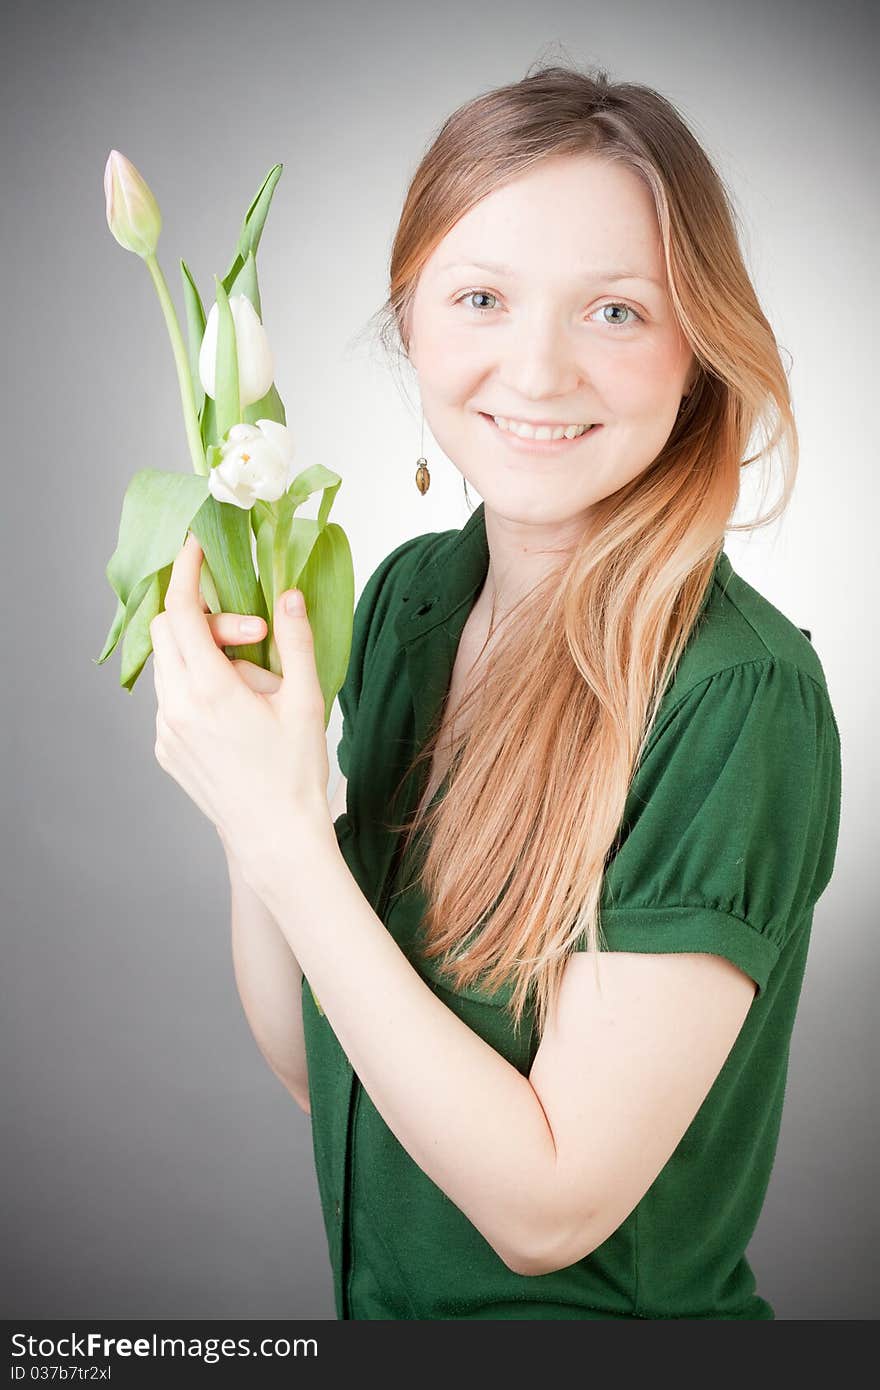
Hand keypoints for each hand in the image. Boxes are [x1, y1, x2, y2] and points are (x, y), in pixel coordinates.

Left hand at [150, 533, 331, 884]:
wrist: (273, 837)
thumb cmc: (295, 773)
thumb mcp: (305, 701)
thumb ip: (296, 641)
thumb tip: (288, 594)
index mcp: (211, 690)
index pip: (184, 610)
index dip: (187, 571)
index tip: (196, 546)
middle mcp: (178, 707)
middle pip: (169, 629)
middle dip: (207, 616)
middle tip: (256, 636)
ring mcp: (166, 730)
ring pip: (169, 664)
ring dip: (202, 653)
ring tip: (251, 685)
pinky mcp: (165, 748)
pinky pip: (172, 697)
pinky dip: (196, 684)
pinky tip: (234, 711)